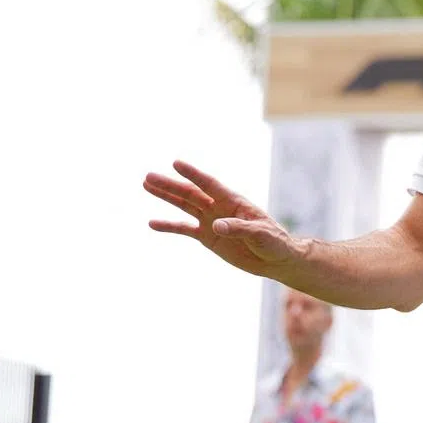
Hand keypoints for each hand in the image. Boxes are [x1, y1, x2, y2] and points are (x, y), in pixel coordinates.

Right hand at [144, 160, 297, 276]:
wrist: (276, 259)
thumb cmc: (274, 242)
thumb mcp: (260, 234)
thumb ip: (239, 228)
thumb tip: (216, 224)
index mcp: (234, 201)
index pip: (209, 184)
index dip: (193, 174)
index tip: (176, 163)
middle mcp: (219, 207)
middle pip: (191, 193)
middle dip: (170, 185)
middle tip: (148, 176)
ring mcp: (212, 221)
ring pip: (184, 205)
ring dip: (166, 196)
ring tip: (146, 185)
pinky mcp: (208, 237)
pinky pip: (184, 229)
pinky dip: (169, 226)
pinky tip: (152, 223)